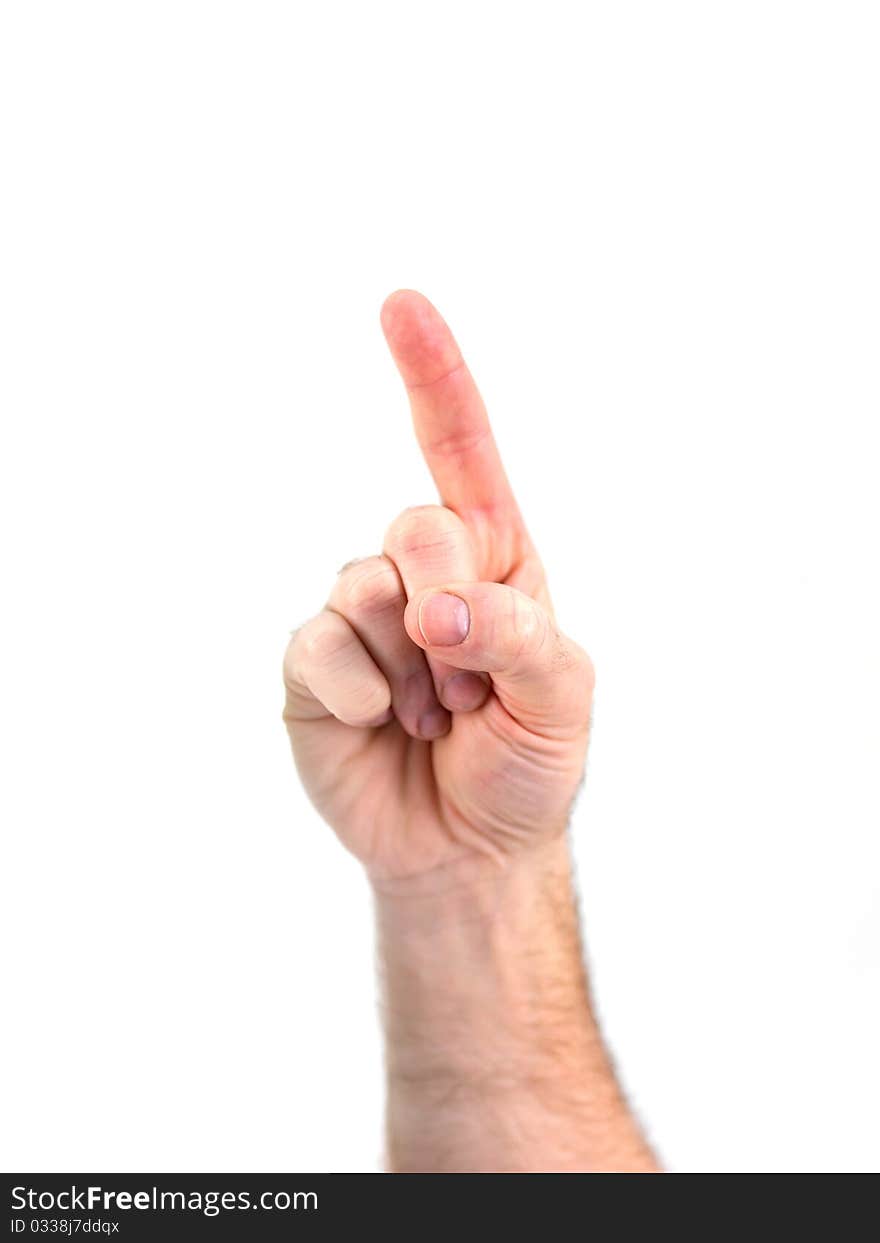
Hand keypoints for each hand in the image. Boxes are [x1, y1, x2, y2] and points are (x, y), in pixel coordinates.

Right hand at [284, 290, 593, 883]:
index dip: (434, 378)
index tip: (401, 303)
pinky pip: (319, 648)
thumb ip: (517, 636)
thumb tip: (434, 607)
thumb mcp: (561, 698)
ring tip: (435, 717)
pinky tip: (382, 727)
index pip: (461, 453)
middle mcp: (420, 574)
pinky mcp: (313, 665)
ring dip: (414, 670)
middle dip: (453, 606)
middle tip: (473, 686)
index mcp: (492, 561)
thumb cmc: (527, 761)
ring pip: (364, 589)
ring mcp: (360, 616)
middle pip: (419, 525)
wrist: (467, 849)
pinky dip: (362, 697)